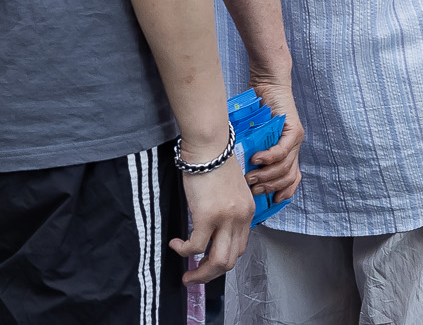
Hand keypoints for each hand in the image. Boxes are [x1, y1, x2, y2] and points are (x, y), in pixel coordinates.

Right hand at [172, 138, 252, 284]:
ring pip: (217, 261)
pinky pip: (196, 246)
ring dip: (201, 274)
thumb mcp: (230, 189)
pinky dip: (184, 251)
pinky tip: (175, 245)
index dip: (223, 259)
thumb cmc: (214, 161)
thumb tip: (212, 227)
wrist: (208, 145)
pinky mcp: (207, 216)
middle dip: (211, 274)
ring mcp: (225, 219)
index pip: (240, 247)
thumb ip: (227, 209)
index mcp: (247, 212)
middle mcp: (240, 218)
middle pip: (230, 260)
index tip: (208, 261)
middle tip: (195, 277)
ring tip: (187, 276)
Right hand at [243, 80, 304, 205]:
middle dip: (269, 188)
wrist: (267, 82)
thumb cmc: (256, 108)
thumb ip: (249, 151)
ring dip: (267, 175)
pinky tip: (257, 159)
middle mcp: (294, 148)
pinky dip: (269, 157)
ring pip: (285, 167)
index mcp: (286, 152)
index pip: (291, 180)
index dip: (283, 193)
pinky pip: (283, 150)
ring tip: (251, 176)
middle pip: (287, 178)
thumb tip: (235, 173)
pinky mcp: (294, 130)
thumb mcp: (252, 136)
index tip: (271, 203)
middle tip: (252, 190)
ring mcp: (295, 140)